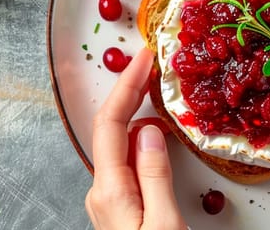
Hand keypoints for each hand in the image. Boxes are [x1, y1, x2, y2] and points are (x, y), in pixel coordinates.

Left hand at [85, 48, 186, 229]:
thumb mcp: (166, 224)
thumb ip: (156, 175)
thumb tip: (149, 130)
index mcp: (110, 191)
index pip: (110, 124)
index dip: (126, 85)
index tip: (145, 56)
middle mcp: (103, 192)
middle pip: (111, 128)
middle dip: (130, 90)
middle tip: (153, 61)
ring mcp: (110, 200)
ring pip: (120, 144)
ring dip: (136, 111)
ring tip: (158, 86)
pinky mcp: (122, 207)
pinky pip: (128, 161)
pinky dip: (142, 137)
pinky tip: (159, 130)